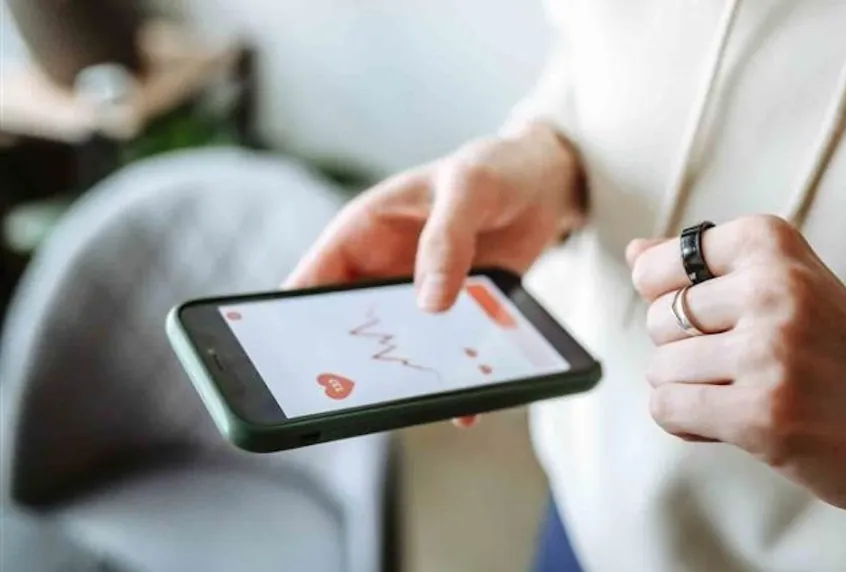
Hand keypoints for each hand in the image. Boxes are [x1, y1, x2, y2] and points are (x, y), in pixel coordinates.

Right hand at [288, 124, 582, 427]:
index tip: (297, 364)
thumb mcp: (470, 187)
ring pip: (398, 350)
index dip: (293, 324)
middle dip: (351, 366)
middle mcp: (382, 271)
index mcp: (362, 233)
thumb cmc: (495, 167)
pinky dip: (453, 383)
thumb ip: (447, 237)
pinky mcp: (458, 316)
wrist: (548, 182)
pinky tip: (466, 406)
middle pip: (349, 329)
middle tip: (356, 404)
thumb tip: (430, 302)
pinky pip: (445, 356)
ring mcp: (419, 298)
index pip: (309, 284)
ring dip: (407, 379)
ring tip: (417, 408)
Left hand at [628, 215, 845, 519]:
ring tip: (744, 394)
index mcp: (773, 244)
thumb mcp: (787, 287)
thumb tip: (633, 253)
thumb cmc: (842, 356)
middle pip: (658, 320)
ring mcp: (770, 352)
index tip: (717, 319)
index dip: (671, 302)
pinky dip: (687, 423)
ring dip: (689, 391)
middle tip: (742, 365)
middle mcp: (773, 288)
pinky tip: (730, 422)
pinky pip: (668, 409)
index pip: (660, 266)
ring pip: (661, 369)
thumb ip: (706, 269)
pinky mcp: (762, 413)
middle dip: (684, 352)